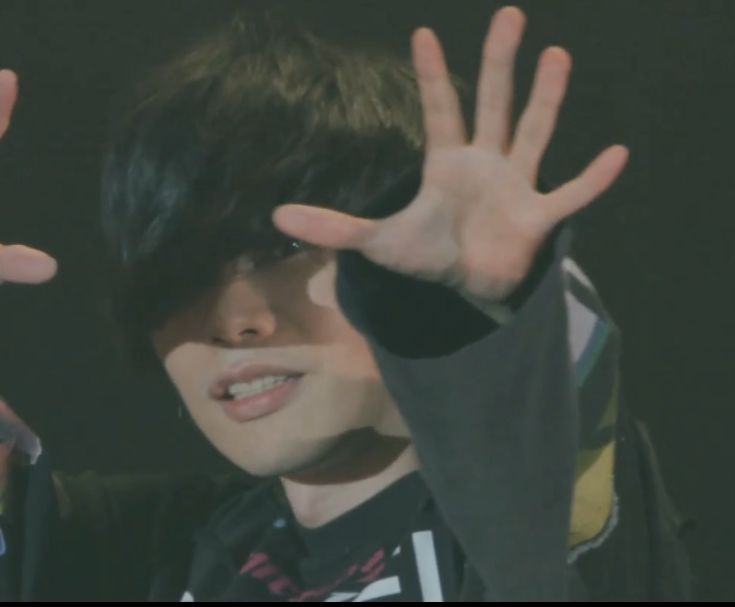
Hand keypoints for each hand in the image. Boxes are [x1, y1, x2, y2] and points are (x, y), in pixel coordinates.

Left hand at [273, 6, 626, 302]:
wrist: (466, 290)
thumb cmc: (427, 257)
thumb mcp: (376, 241)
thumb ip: (333, 227)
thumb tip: (276, 217)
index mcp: (447, 163)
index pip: (439, 109)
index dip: (431, 74)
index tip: (423, 33)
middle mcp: (485, 163)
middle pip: (493, 103)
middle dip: (499, 62)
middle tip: (509, 14)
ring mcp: (516, 186)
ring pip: (533, 133)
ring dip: (546, 98)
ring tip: (557, 54)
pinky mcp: (539, 217)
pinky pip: (571, 195)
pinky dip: (593, 179)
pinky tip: (619, 154)